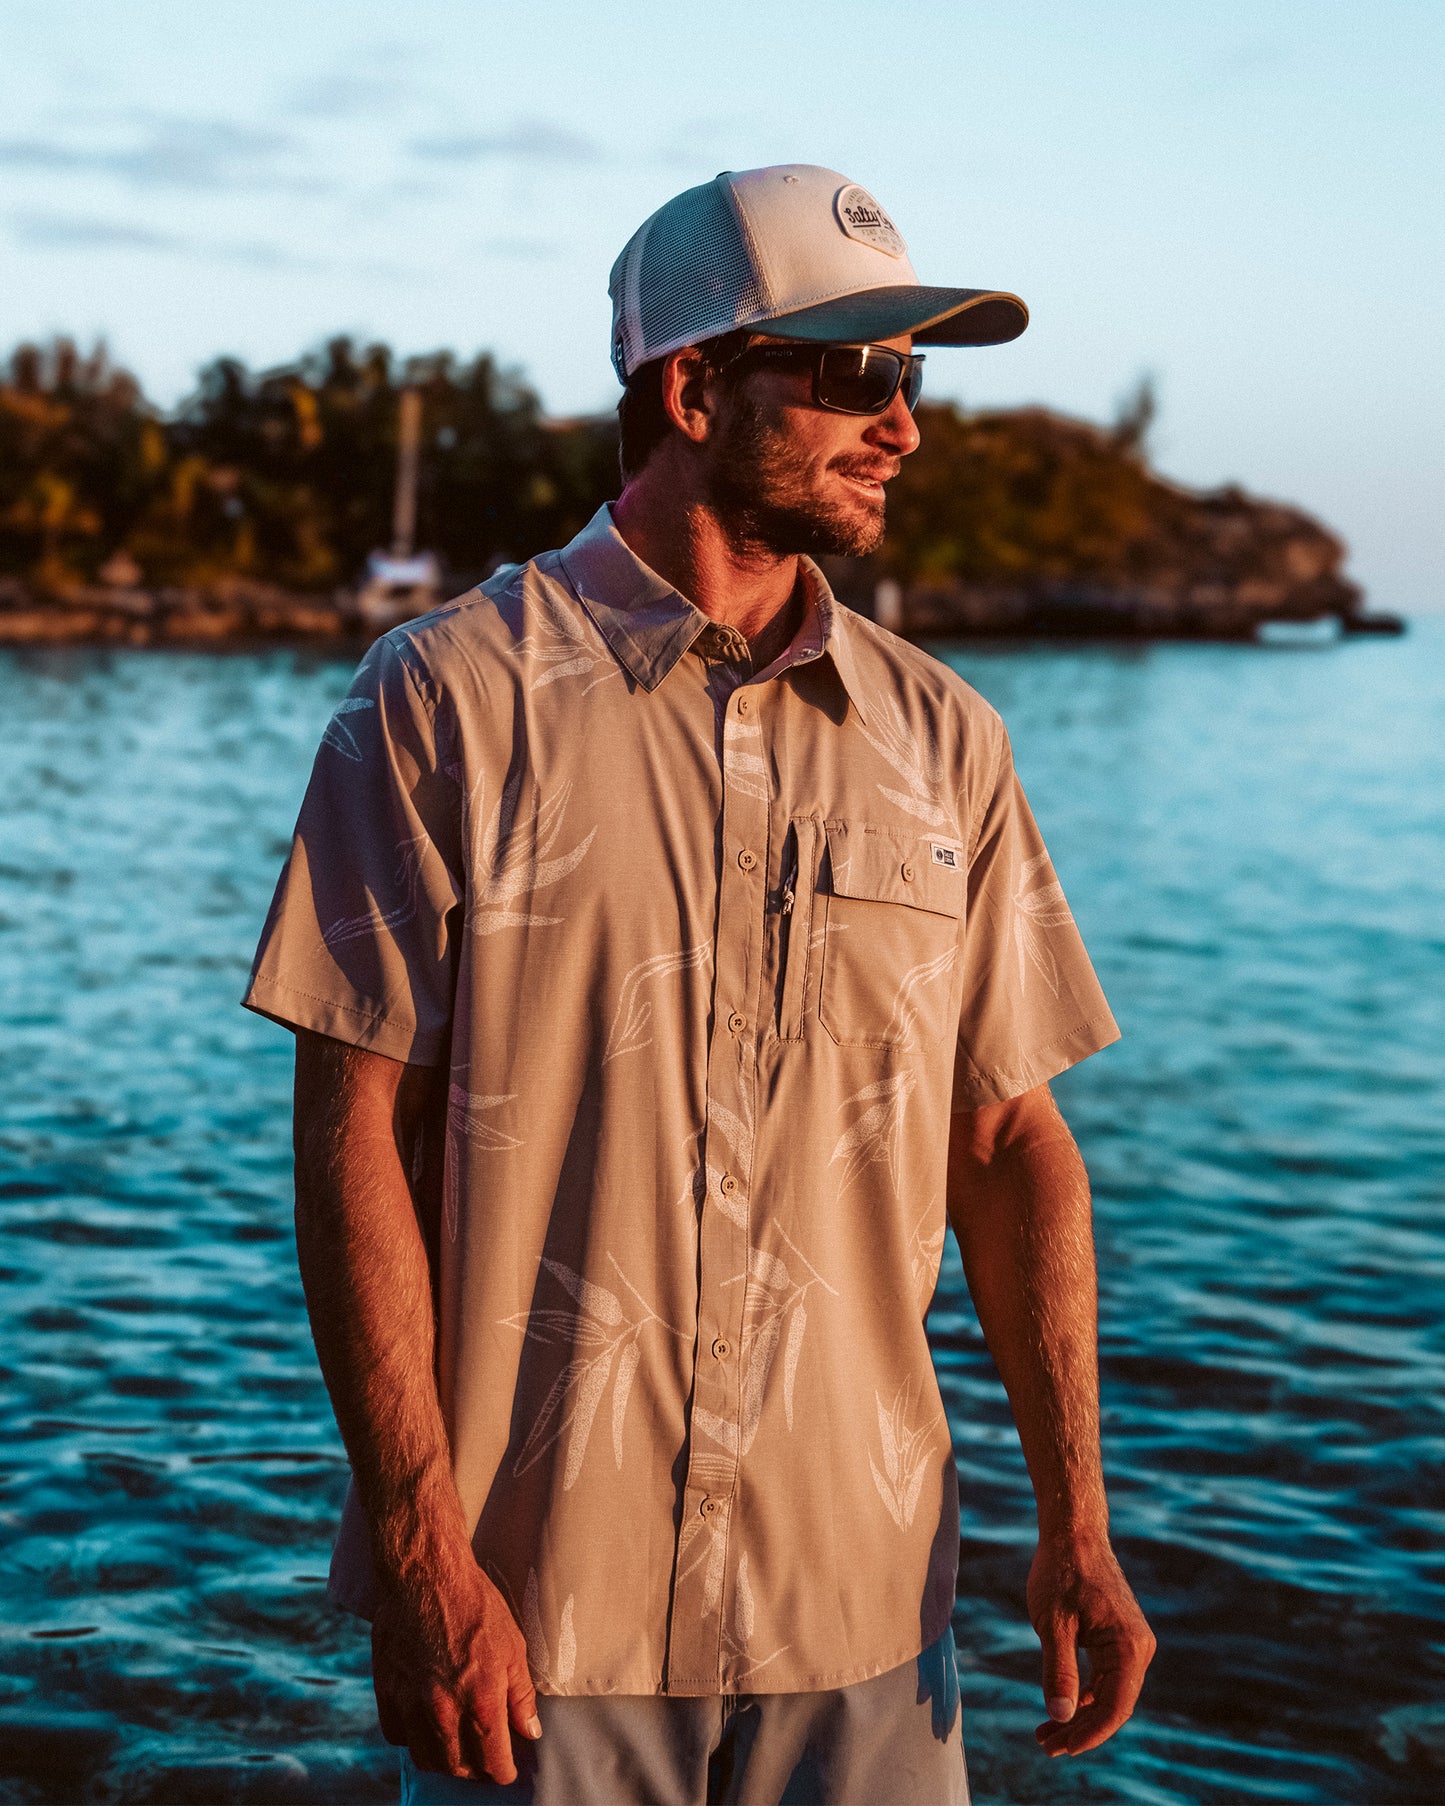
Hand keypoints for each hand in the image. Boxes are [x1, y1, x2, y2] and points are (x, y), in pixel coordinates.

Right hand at [371, 1544, 541, 1784]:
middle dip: (476, 1769)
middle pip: (459, 1769)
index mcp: (481, 1702)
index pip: (494, 1764)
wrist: (426, 1575)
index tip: (509, 1766)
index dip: (505, 1770)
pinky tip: (426, 1723)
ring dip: (444, 1759)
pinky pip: (398, 1736)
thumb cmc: (476, 1605)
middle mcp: (443, 1712)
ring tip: (457, 1746)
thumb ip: (520, 1696)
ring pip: (427, 1758)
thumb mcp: (513, 1646)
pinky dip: (413, 1738)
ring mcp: (411, 1705)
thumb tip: (530, 1732)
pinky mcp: (387, 1692)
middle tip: (485, 1757)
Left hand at [1027, 1532, 1154, 1757]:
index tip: (1059, 1747)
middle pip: (1112, 1705)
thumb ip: (1059, 1671)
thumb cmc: (1061, 1573)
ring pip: (1108, 1693)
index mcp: (1129, 1647)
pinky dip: (1084, 1692)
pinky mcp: (1119, 1637)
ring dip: (1080, 1714)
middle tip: (1045, 1744)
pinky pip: (1106, 1676)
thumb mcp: (1053, 1625)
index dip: (1087, 1734)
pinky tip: (1061, 1706)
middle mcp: (1139, 1648)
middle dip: (1080, 1729)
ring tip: (1047, 1731)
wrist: (1073, 1532)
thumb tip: (1062, 1716)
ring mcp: (1131, 1642)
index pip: (1114, 1708)